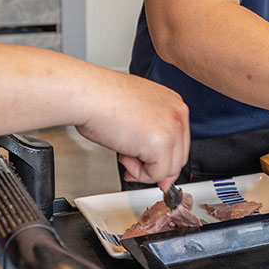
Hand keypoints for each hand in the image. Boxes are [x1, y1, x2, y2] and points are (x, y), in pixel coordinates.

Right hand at [76, 69, 189, 188]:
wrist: (89, 94)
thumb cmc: (102, 98)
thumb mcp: (136, 115)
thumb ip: (151, 136)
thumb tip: (159, 166)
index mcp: (173, 103)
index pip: (179, 141)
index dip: (160, 156)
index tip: (146, 161)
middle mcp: (178, 113)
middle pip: (178, 156)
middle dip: (153, 165)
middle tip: (130, 159)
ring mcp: (173, 128)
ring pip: (170, 168)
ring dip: (144, 169)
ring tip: (124, 154)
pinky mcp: (161, 144)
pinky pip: (157, 174)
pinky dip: (139, 174)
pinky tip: (124, 156)